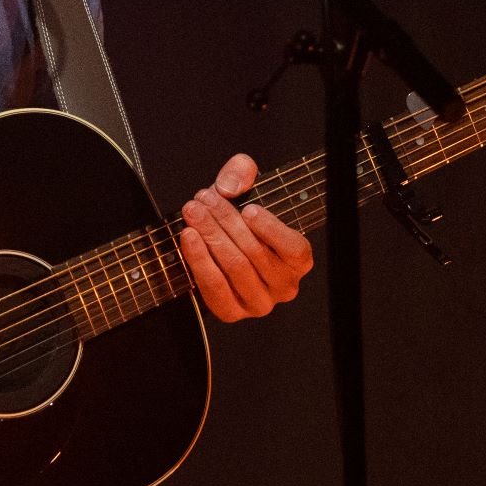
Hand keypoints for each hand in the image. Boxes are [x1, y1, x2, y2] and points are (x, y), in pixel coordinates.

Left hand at [177, 153, 314, 322]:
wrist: (216, 244)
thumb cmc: (237, 219)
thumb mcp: (243, 188)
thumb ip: (242, 173)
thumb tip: (230, 185)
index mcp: (297, 260)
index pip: (294, 250)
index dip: (271, 230)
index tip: (247, 209)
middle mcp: (284, 286)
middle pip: (256, 253)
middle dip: (226, 222)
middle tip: (203, 200)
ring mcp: (259, 303)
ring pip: (235, 268)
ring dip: (211, 236)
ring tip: (193, 213)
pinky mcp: (231, 311)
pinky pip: (215, 287)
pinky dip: (200, 261)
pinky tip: (188, 237)